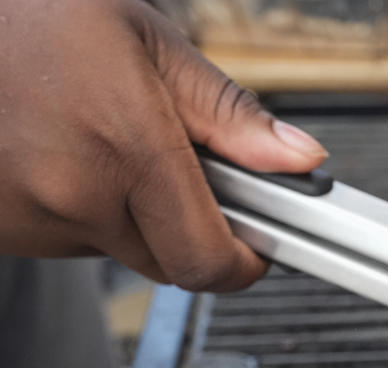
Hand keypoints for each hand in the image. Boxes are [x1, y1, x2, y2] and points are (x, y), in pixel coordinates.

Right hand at [0, 0, 327, 290]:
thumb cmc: (37, 14)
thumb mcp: (148, 41)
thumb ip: (230, 113)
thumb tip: (299, 160)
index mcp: (128, 146)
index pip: (208, 259)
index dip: (243, 264)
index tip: (256, 250)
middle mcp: (75, 195)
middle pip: (172, 263)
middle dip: (192, 231)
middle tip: (177, 173)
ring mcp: (29, 218)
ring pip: (120, 252)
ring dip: (132, 216)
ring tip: (103, 144)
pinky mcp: (0, 228)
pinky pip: (68, 241)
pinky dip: (82, 212)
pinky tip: (65, 157)